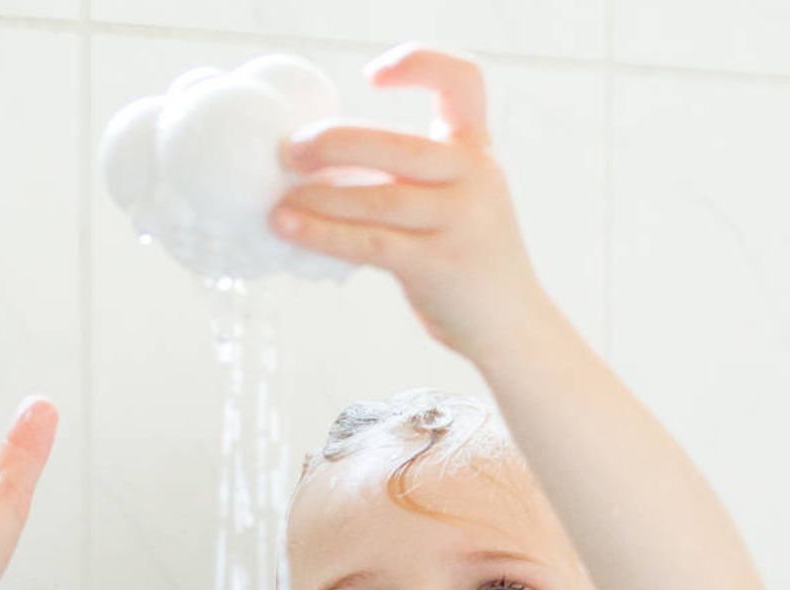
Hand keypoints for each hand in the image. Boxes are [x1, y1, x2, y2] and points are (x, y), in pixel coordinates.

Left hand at [270, 42, 547, 360]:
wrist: (511, 325)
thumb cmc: (469, 262)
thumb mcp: (459, 203)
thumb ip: (413, 179)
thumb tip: (322, 170)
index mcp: (478, 152)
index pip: (463, 82)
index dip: (419, 64)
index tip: (372, 78)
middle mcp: (475, 178)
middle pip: (396, 144)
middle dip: (334, 144)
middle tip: (289, 151)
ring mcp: (459, 221)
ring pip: (376, 198)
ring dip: (318, 198)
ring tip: (279, 202)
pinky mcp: (437, 264)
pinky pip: (368, 242)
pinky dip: (322, 234)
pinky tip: (289, 229)